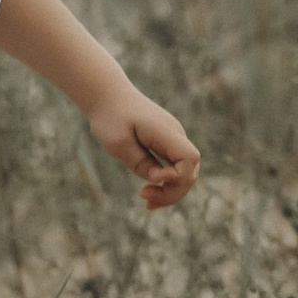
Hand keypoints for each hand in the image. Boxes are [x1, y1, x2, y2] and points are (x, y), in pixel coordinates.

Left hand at [91, 88, 199, 208]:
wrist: (108, 95)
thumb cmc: (110, 116)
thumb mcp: (118, 142)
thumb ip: (139, 162)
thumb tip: (158, 180)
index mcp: (165, 131)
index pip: (189, 158)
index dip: (176, 176)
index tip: (152, 180)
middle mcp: (175, 135)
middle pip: (190, 171)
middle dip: (172, 191)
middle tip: (145, 200)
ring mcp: (173, 140)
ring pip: (185, 173)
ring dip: (170, 191)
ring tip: (147, 201)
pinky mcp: (167, 144)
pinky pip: (175, 168)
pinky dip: (165, 183)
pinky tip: (150, 193)